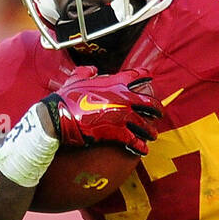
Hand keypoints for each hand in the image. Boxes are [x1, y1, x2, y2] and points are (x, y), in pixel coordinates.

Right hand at [42, 66, 162, 154]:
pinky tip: (143, 150)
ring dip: (150, 131)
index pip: (134, 76)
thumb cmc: (65, 98)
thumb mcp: (76, 79)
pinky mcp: (117, 132)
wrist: (58, 117)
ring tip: (153, 136)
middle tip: (160, 113)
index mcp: (113, 83)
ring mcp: (122, 115)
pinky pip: (135, 141)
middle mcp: (122, 98)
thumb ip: (86, 72)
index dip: (144, 75)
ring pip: (145, 124)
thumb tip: (94, 69)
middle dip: (157, 108)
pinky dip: (141, 147)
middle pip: (148, 102)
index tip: (151, 76)